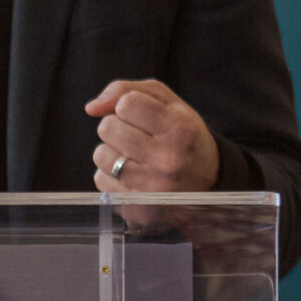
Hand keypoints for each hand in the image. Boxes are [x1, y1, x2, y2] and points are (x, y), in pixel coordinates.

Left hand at [85, 80, 217, 194]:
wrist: (208, 181)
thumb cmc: (181, 134)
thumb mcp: (167, 102)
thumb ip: (126, 91)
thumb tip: (91, 108)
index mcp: (179, 128)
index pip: (126, 103)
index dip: (127, 105)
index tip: (142, 115)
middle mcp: (168, 160)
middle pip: (107, 128)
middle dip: (117, 127)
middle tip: (138, 136)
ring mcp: (153, 188)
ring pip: (101, 155)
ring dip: (112, 151)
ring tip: (136, 156)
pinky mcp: (139, 209)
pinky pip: (101, 180)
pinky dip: (112, 176)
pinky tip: (135, 176)